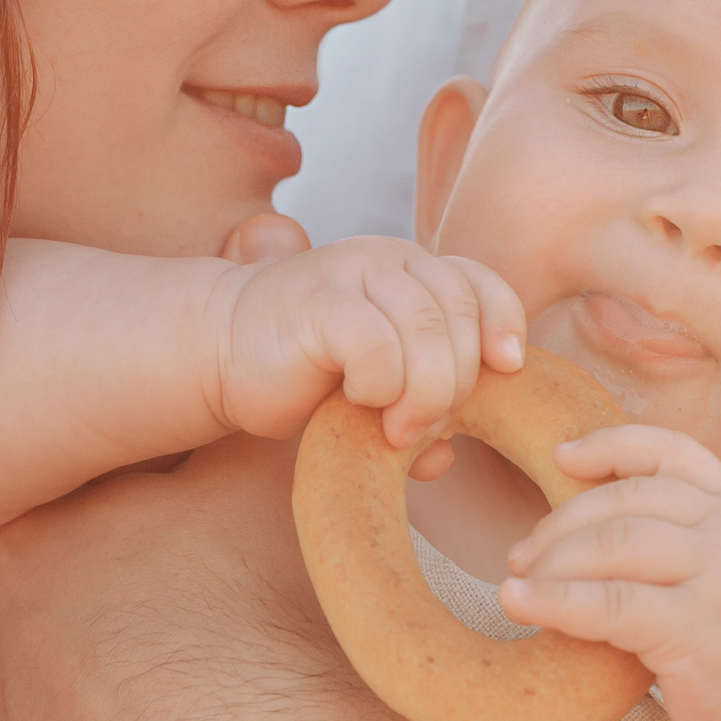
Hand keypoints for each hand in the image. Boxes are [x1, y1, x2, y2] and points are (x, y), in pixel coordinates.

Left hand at [0, 433, 402, 720]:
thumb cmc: (276, 625)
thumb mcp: (261, 475)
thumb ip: (225, 423)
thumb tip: (242, 388)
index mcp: (18, 542)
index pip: (71, 515)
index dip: (138, 527)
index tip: (193, 551)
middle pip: (42, 602)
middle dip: (104, 607)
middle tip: (197, 625)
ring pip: (32, 692)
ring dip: (85, 691)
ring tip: (184, 702)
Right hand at [208, 233, 525, 449]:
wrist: (215, 353)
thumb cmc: (298, 375)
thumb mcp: (371, 396)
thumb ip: (414, 418)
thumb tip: (443, 461)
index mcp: (409, 270)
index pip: (479, 283)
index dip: (502, 324)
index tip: (504, 371)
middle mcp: (387, 259)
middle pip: (461, 313)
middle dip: (457, 382)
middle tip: (424, 426)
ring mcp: (351, 273)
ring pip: (427, 331)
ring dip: (423, 394)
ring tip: (395, 430)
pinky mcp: (318, 301)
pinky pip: (378, 344)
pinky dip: (380, 385)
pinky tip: (356, 401)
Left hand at [498, 424, 720, 720]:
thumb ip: (684, 541)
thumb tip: (586, 534)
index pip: (669, 452)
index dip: (609, 445)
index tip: (560, 456)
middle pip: (625, 500)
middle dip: (560, 524)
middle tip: (522, 555)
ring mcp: (719, 579)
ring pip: (614, 544)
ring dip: (551, 561)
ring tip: (514, 583)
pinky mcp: (698, 631)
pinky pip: (610, 604)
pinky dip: (554, 600)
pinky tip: (521, 604)